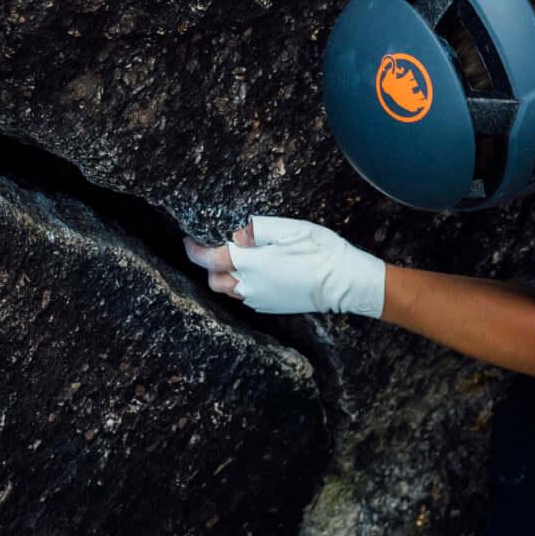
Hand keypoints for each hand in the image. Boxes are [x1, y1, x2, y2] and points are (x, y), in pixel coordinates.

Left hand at [186, 218, 386, 319]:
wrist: (345, 282)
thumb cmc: (319, 251)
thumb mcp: (288, 229)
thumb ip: (255, 229)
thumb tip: (235, 234)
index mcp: (249, 264)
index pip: (208, 259)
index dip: (194, 249)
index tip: (190, 241)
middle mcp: (249, 286)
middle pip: (214, 280)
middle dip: (209, 266)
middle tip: (216, 249)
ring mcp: (260, 300)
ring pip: (229, 291)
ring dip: (226, 277)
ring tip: (238, 260)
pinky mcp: (272, 306)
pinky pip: (247, 297)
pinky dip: (243, 285)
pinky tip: (258, 273)